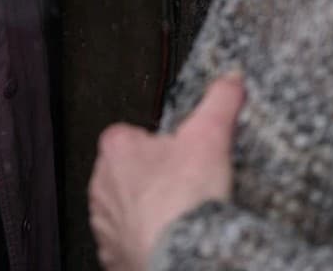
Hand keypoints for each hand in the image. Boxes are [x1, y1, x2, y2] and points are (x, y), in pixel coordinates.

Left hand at [88, 76, 245, 270]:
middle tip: (181, 186)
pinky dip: (142, 242)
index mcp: (117, 150)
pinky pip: (124, 243)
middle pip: (125, 173)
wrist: (181, 253)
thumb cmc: (185, 198)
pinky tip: (167, 240)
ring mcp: (105, 223)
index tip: (176, 153)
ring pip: (123, 209)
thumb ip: (220, 101)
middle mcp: (101, 186)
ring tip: (176, 215)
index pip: (129, 135)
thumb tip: (231, 79)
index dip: (155, 144)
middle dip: (149, 178)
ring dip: (144, 212)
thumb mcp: (211, 136)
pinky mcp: (112, 254)